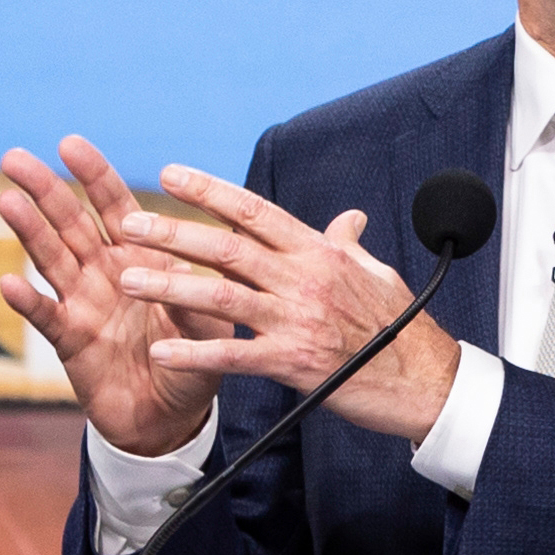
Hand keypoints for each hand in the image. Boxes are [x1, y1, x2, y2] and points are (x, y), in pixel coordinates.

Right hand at [0, 138, 221, 457]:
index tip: (70, 143)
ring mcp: (84, 305)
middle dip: (46, 190)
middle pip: (71, 224)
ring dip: (30, 232)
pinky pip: (47, 318)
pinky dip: (30, 302)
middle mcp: (106, 274)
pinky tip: (11, 282)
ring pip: (51, 260)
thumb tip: (190, 260)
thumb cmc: (194, 357)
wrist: (173, 414)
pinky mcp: (71, 342)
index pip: (115, 207)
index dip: (94, 176)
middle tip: (14, 157)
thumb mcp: (211, 322)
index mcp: (143, 259)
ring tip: (7, 201)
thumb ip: (201, 292)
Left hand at [90, 163, 462, 448]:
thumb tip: (348, 220)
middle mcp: (305, 280)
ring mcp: (297, 320)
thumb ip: (349, 245)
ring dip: (169, 286)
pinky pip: (234, 355)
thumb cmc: (400, 326)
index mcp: (320, 254)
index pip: (256, 212)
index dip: (211, 191)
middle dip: (172, 233)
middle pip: (227, 248)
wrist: (426, 379)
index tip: (173, 174)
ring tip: (128, 279)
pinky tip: (162, 349)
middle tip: (128, 223)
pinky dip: (195, 352)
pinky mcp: (293, 362)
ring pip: (221, 296)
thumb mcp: (376, 274)